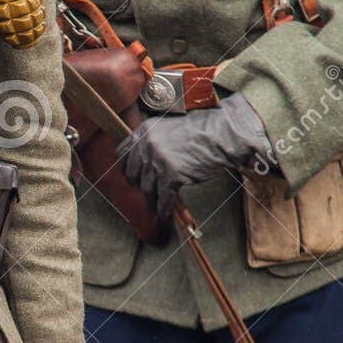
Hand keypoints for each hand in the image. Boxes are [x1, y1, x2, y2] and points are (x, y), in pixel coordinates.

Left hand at [117, 93, 273, 220]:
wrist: (220, 134)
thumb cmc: (199, 132)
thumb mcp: (167, 129)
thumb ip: (152, 142)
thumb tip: (143, 164)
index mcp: (143, 131)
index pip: (122, 153)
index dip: (126, 167)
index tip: (131, 177)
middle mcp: (147, 145)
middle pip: (133, 174)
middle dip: (139, 185)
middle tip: (146, 193)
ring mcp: (158, 160)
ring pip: (147, 188)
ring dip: (151, 200)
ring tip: (155, 207)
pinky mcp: (172, 175)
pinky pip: (163, 198)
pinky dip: (163, 208)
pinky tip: (164, 214)